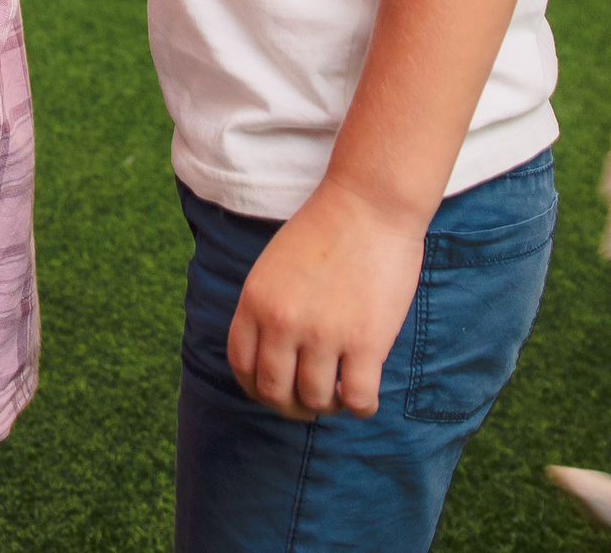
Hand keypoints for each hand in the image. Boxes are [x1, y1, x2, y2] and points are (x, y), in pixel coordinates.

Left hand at [227, 180, 427, 419]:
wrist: (368, 204)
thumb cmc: (325, 230)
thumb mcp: (274, 267)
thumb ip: (267, 308)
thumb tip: (271, 355)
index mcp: (255, 302)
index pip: (242, 365)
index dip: (257, 387)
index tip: (275, 390)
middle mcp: (282, 323)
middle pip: (274, 392)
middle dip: (290, 406)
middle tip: (309, 402)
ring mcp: (323, 335)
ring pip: (315, 400)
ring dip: (327, 405)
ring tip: (339, 393)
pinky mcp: (365, 343)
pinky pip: (356, 399)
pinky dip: (359, 407)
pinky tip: (363, 394)